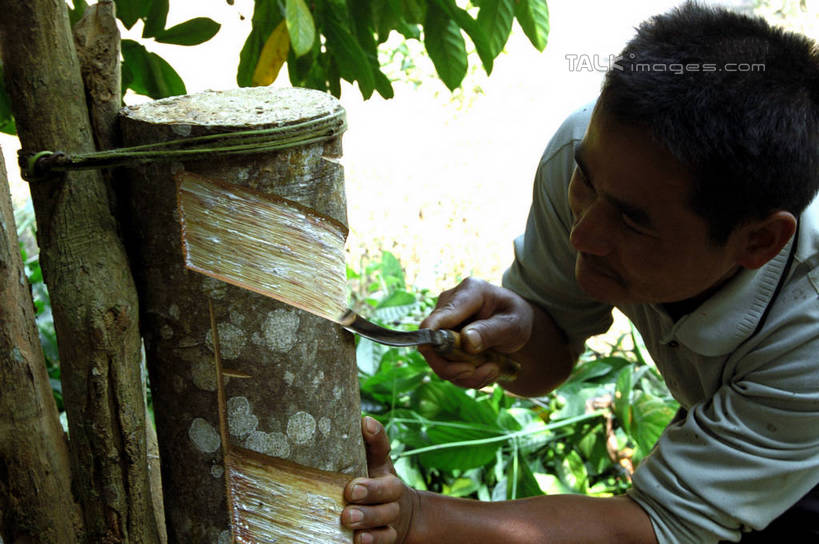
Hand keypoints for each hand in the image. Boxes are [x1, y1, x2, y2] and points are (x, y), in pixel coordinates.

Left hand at [342, 417, 418, 543]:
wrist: (401, 517)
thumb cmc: (370, 486)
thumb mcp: (363, 467)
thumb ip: (353, 449)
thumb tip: (347, 422)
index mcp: (382, 468)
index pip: (381, 448)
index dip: (376, 436)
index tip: (365, 424)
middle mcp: (391, 491)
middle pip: (388, 488)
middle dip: (371, 489)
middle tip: (351, 490)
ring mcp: (392, 515)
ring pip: (386, 515)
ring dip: (368, 516)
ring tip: (348, 518)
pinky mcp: (390, 536)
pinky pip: (386, 539)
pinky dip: (374, 540)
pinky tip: (360, 539)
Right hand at [419, 277, 533, 388]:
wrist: (514, 327)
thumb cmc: (515, 318)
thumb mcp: (513, 324)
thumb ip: (491, 331)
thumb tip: (466, 341)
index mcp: (469, 292)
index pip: (441, 315)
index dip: (430, 334)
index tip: (428, 349)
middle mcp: (448, 306)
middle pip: (433, 343)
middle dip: (455, 367)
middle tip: (485, 372)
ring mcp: (442, 325)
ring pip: (438, 360)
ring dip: (466, 375)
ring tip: (493, 370)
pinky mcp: (442, 342)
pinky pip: (446, 366)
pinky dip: (466, 376)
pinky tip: (487, 370)